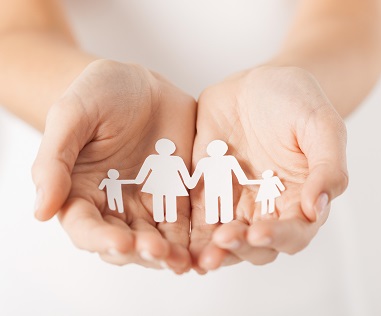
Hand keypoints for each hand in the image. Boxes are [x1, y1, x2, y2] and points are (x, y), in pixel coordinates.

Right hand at [32, 60, 195, 273]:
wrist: (139, 85)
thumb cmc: (98, 95)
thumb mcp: (71, 116)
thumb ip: (54, 161)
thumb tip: (41, 210)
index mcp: (82, 193)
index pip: (86, 228)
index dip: (101, 240)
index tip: (120, 243)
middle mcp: (115, 206)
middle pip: (125, 242)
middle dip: (141, 251)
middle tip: (158, 251)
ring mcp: (148, 203)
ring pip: (158, 239)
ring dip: (170, 254)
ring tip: (185, 260)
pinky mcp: (177, 196)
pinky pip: (187, 223)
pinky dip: (195, 238)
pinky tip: (206, 246)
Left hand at [190, 66, 347, 272]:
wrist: (257, 84)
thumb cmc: (296, 101)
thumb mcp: (321, 126)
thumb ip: (327, 167)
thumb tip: (317, 209)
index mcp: (298, 198)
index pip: (294, 232)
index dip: (278, 237)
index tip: (259, 232)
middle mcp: (265, 206)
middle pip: (254, 245)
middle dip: (239, 248)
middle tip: (223, 241)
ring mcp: (234, 199)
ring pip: (223, 237)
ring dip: (212, 250)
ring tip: (199, 256)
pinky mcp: (206, 188)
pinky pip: (196, 214)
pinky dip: (189, 232)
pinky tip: (177, 241)